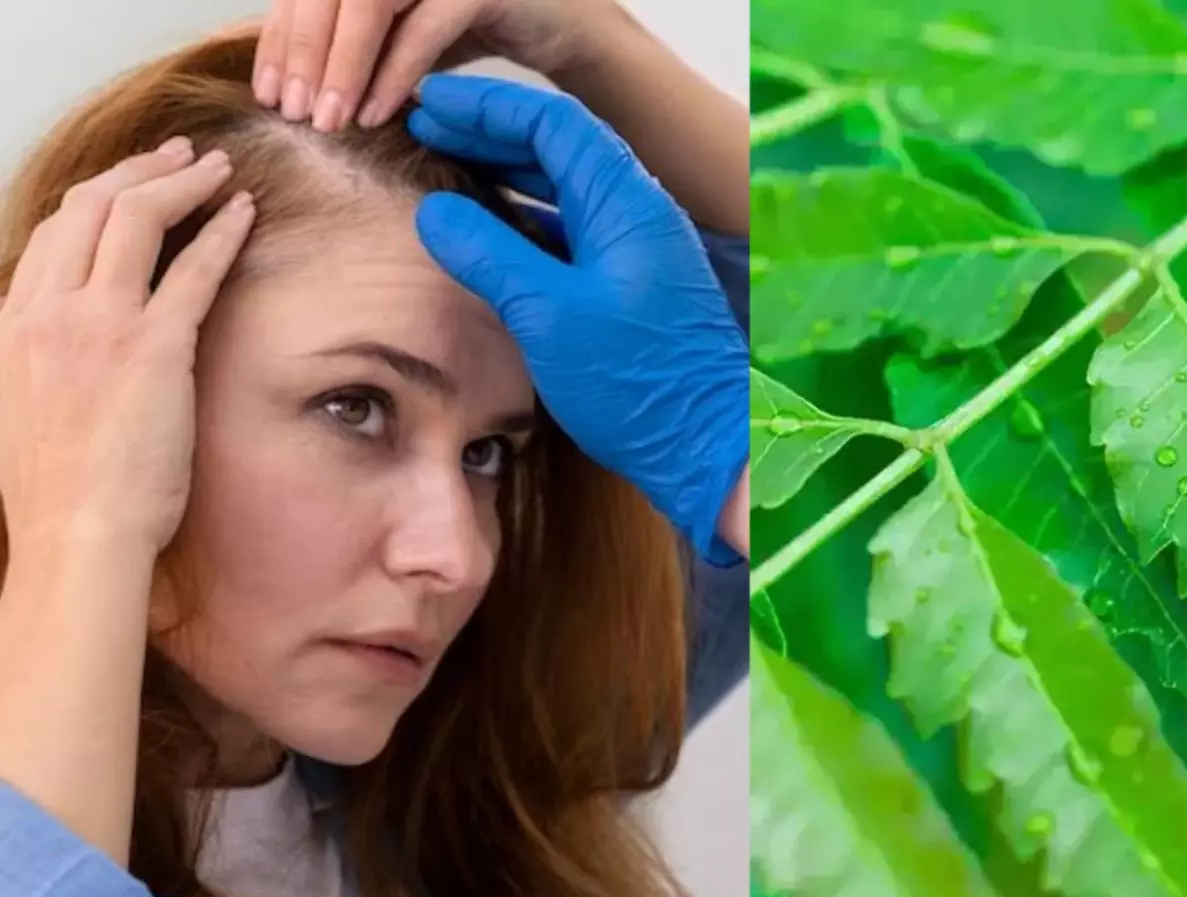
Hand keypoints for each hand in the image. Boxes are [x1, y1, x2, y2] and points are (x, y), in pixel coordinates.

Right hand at [0, 139, 254, 556]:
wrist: (74, 534)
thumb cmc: (55, 492)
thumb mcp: (18, 408)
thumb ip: (36, 361)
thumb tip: (56, 347)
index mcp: (12, 322)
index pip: (53, 233)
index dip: (98, 197)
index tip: (132, 183)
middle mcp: (47, 310)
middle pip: (91, 206)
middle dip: (140, 170)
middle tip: (181, 156)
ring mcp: (100, 324)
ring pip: (138, 218)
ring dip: (182, 182)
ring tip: (219, 169)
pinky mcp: (154, 347)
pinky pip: (193, 269)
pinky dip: (221, 230)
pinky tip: (244, 212)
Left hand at [252, 0, 624, 131]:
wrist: (561, 24)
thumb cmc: (471, 26)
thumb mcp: (397, 34)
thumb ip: (347, 45)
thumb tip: (282, 83)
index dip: (281, 38)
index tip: (269, 92)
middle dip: (305, 55)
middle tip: (293, 113)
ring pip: (368, 3)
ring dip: (342, 65)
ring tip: (328, 122)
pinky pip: (424, 28)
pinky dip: (394, 73)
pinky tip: (375, 114)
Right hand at [407, 74, 748, 564]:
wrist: (707, 448)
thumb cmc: (638, 384)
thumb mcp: (548, 315)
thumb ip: (490, 254)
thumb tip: (434, 211)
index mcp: (626, 204)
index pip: (552, 122)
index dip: (486, 106)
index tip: (429, 102)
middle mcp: (638, 215)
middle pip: (557, 148)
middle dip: (489, 132)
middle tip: (424, 127)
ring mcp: (637, 251)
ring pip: (563, 190)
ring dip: (506, 173)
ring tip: (445, 166)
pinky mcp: (631, 288)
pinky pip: (571, 231)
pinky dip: (526, 219)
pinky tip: (490, 231)